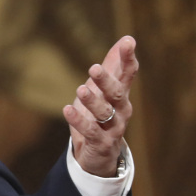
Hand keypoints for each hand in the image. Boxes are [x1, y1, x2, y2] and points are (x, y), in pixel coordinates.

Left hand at [63, 36, 137, 176]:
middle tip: (93, 67)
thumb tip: (125, 39)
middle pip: (117, 93)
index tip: (128, 42)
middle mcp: (121, 110)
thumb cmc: (101, 116)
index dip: (128, 58)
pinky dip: (79, 120)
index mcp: (121, 95)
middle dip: (106, 80)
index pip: (128, 74)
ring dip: (92, 101)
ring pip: (105, 113)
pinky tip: (67, 110)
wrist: (100, 155)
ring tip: (80, 90)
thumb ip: (114, 67)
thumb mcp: (105, 90)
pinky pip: (90, 131)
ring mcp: (112, 128)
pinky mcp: (100, 143)